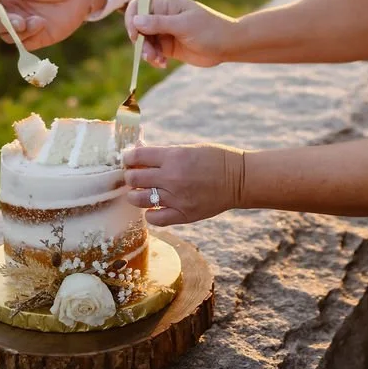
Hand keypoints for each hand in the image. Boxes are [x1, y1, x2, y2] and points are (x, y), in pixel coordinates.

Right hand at [0, 0, 105, 48]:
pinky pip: (23, 44)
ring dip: (15, 31)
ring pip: (4, 35)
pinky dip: (29, 37)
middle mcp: (5, 10)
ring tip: (34, 21)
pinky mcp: (34, 37)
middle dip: (0, 23)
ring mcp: (19, 24)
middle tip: (17, 20)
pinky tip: (42, 24)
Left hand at [121, 143, 245, 224]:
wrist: (239, 179)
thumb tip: (138, 153)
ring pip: (139, 199)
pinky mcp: (183, 215)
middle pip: (133, 179)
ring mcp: (176, 198)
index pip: (137, 157)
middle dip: (130, 176)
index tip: (128, 159)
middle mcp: (172, 178)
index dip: (128, 158)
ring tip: (140, 192)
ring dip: (135, 195)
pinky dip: (150, 214)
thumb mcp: (188, 149)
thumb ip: (164, 154)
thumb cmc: (216, 158)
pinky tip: (154, 207)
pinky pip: (155, 219)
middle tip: (134, 176)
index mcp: (174, 157)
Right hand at [125, 0, 236, 68]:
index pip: (138, 6)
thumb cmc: (209, 30)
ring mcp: (165, 31)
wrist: (228, 45)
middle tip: (149, 54)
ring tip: (158, 61)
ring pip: (144, 41)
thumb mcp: (184, 26)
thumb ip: (159, 23)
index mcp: (166, 4)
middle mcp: (162, 16)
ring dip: (147, 52)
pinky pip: (152, 51)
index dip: (132, 19)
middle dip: (140, 41)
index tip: (135, 34)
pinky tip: (163, 64)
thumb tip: (136, 20)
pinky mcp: (168, 46)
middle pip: (138, 26)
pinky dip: (154, 59)